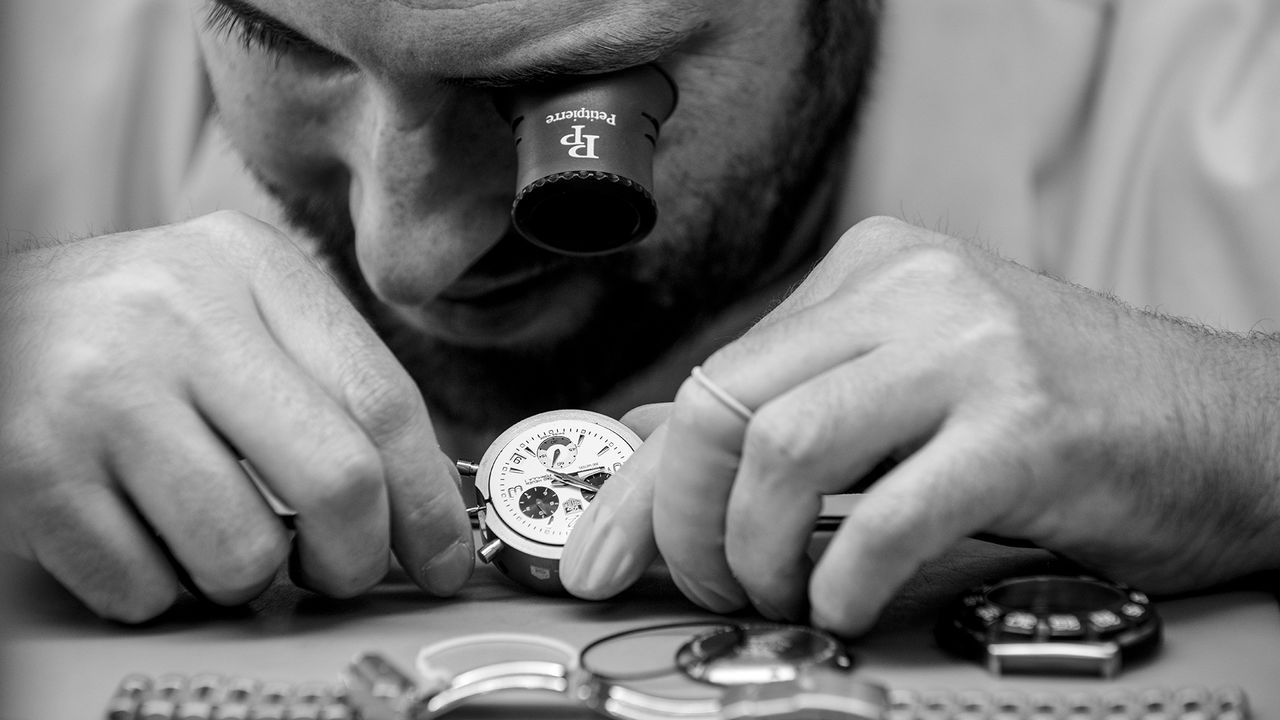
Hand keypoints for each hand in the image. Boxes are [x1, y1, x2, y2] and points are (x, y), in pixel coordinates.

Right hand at [0, 211, 472, 621]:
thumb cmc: (136, 327)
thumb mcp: (240, 305)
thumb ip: (328, 381)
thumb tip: (421, 503)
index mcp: (253, 268)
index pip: (383, 401)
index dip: (429, 501)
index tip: (445, 560)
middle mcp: (179, 316)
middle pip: (337, 480)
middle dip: (354, 558)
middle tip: (337, 571)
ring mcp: (103, 391)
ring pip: (241, 553)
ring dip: (245, 578)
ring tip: (214, 535)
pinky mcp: (34, 466)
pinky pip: (144, 588)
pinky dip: (159, 591)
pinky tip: (143, 536)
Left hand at [562, 216, 1279, 634]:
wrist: (1226, 426)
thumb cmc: (1059, 420)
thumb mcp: (907, 393)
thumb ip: (790, 407)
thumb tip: (655, 442)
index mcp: (873, 273)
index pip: (713, 375)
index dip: (641, 479)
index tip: (601, 551)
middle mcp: (913, 291)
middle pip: (724, 402)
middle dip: (683, 519)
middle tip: (707, 584)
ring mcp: (971, 350)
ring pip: (782, 447)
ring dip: (755, 549)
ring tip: (781, 592)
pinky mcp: (1027, 426)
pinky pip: (886, 513)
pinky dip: (843, 577)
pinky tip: (848, 600)